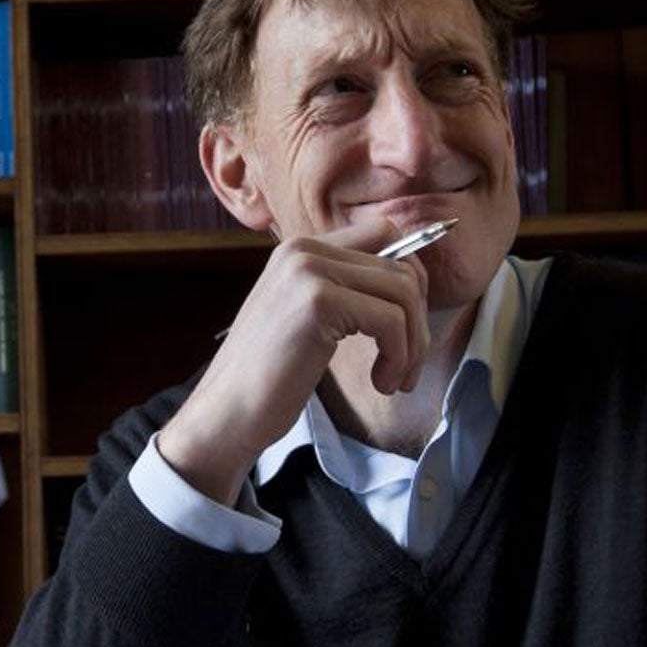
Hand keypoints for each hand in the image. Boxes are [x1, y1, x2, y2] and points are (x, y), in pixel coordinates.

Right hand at [157, 219, 430, 503]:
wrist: (228, 412)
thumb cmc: (270, 377)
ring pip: (404, 294)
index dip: (412, 279)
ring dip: (413, 345)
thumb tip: (412, 284)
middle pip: (402, 267)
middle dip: (418, 321)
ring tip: (395, 379)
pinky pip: (391, 321)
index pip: (386, 234)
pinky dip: (399, 357)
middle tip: (407, 365)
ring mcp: (308, 271)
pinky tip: (381, 383)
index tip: (409, 327)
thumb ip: (345, 290)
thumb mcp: (306, 317)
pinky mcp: (317, 302)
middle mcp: (304, 250)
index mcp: (301, 249)